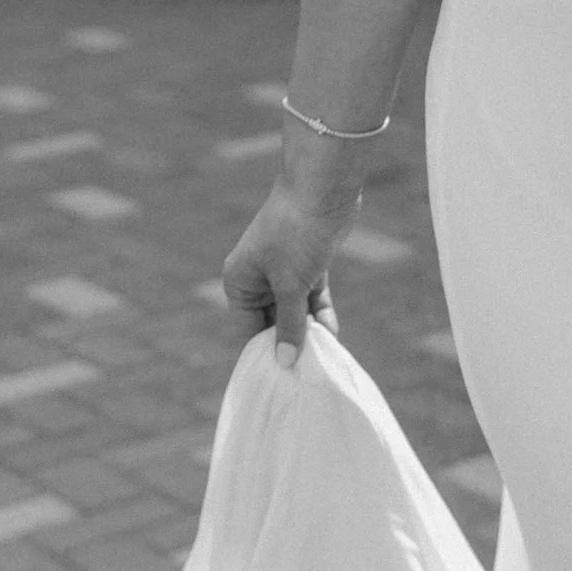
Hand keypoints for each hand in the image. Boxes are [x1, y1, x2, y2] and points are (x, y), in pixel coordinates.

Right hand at [220, 132, 367, 365]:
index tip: (282, 380)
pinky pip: (313, 299)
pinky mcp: (309, 265)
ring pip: (296, 312)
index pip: (246, 330)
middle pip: (272, 324)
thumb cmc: (297, 235)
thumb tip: (285, 362)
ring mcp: (284, 272)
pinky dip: (322, 313)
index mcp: (239, 282)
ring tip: (323, 358)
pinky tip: (332, 333)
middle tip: (308, 374)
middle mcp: (257, 279)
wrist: (322, 190)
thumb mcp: (291, 286)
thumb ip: (291, 325)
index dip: (264, 353)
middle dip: (290, 344)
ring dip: (310, 331)